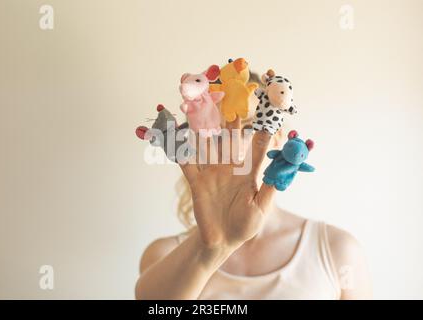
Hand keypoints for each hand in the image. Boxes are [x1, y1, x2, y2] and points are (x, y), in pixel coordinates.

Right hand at [179, 118, 275, 249]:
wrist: (222, 240)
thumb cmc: (245, 225)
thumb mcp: (261, 208)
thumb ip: (270, 188)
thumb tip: (283, 167)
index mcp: (248, 172)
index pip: (255, 148)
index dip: (259, 132)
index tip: (263, 115)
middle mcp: (229, 168)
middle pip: (228, 140)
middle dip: (227, 122)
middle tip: (226, 100)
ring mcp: (211, 173)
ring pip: (207, 146)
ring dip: (202, 129)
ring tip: (199, 109)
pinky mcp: (196, 182)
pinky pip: (187, 164)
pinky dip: (181, 150)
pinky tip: (176, 134)